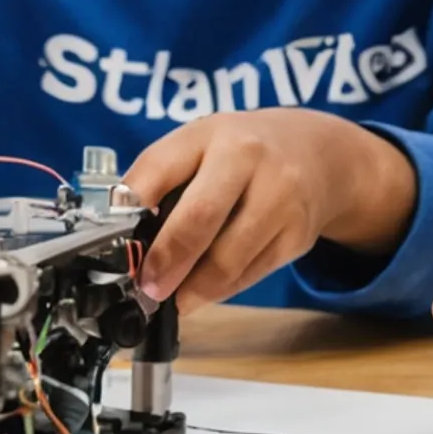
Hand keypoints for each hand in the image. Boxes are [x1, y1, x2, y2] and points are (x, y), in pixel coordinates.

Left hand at [124, 110, 416, 308]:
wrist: (317, 153)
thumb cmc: (240, 152)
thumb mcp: (199, 145)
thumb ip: (160, 179)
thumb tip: (123, 235)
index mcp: (209, 133)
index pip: (159, 169)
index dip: (130, 211)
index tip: (114, 244)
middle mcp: (248, 159)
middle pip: (199, 218)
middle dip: (167, 260)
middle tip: (147, 287)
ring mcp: (280, 197)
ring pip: (228, 258)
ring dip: (193, 288)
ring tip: (173, 299)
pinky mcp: (298, 235)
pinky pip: (251, 273)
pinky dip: (222, 289)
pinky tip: (204, 290)